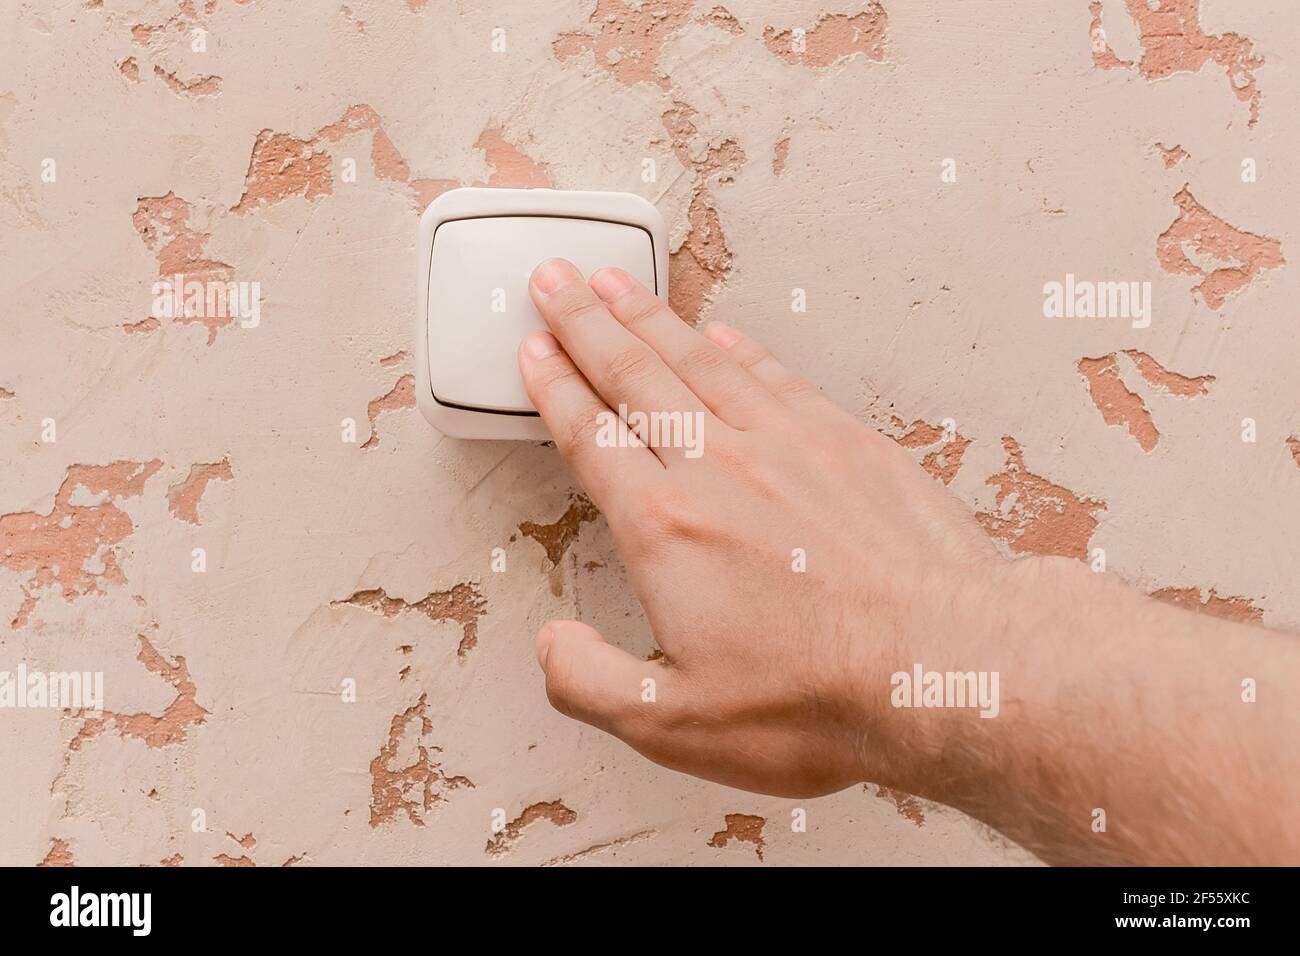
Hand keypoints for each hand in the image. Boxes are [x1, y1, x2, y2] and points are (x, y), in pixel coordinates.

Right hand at [516, 257, 1004, 798]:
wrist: (946, 665)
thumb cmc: (822, 697)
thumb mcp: (676, 722)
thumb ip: (592, 682)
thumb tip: (553, 647)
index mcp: (666, 528)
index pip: (592, 437)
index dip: (555, 388)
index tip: (535, 352)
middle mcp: (722, 469)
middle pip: (636, 376)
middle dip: (587, 323)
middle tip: (557, 281)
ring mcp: (790, 446)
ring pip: (701, 362)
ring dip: (652, 318)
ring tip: (619, 285)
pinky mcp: (849, 444)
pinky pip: (776, 376)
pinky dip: (740, 349)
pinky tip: (722, 335)